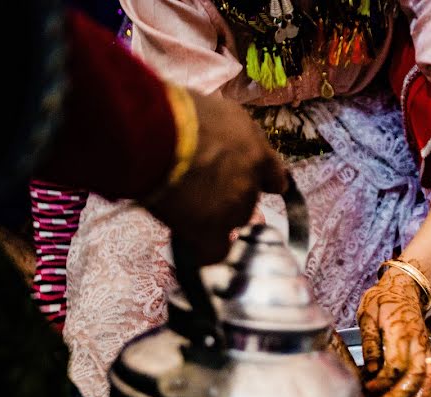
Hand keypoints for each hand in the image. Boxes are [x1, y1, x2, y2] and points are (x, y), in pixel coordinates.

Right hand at [144, 91, 286, 263]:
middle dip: (227, 194)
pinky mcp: (211, 230)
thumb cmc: (176, 112)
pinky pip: (214, 251)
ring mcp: (234, 208)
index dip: (261, 181)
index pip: (273, 176)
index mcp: (255, 150)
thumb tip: (221, 142)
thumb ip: (228, 132)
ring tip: (181, 200)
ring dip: (212, 215)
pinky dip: (203, 248)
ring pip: (229, 221)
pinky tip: (190, 239)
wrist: (158, 134)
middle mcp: (251, 181)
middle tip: (197, 184)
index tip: (258, 184)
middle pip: (246, 199)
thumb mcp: (215, 110)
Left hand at [355, 266, 430, 396]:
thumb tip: (370, 370)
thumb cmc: (383, 299)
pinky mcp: (428, 358)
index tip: (366, 392)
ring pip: (423, 387)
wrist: (405, 288)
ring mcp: (425, 352)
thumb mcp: (367, 314)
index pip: (395, 366)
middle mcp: (417, 345)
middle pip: (411, 382)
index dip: (381, 384)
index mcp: (400, 331)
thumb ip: (370, 343)